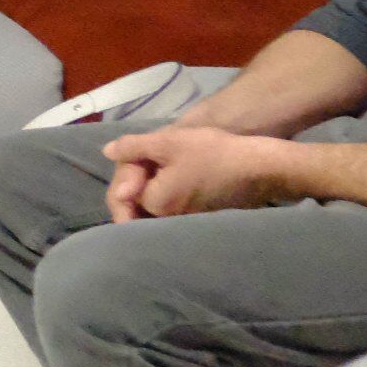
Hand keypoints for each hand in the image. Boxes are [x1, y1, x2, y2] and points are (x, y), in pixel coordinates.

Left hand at [102, 124, 289, 220]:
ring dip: (150, 189)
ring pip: (152, 209)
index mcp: (157, 204)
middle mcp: (168, 221)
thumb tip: (107, 152)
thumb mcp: (168, 142)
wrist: (259, 168)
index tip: (142, 156)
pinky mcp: (198, 222)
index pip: (122, 194)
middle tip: (149, 158)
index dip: (127, 173)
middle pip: (135, 206)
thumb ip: (133, 147)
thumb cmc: (214, 152)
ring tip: (161, 164)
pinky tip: (176, 176)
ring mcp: (184, 224)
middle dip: (134, 184)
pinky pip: (170, 212)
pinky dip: (166, 195)